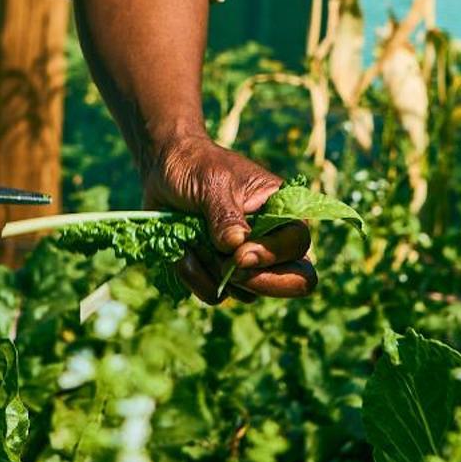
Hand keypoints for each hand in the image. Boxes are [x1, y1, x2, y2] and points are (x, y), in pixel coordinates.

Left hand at [142, 134, 314, 303]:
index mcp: (281, 210)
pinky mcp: (219, 273)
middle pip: (293, 280)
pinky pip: (216, 295)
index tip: (239, 256)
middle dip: (257, 281)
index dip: (273, 256)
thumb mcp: (212, 184)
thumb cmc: (194, 166)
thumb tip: (236, 249)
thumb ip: (226, 217)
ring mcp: (246, 260)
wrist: (163, 170)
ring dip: (215, 276)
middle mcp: (271, 239)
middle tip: (225, 267)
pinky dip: (196, 279)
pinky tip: (183, 253)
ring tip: (192, 244)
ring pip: (248, 294)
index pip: (297, 244)